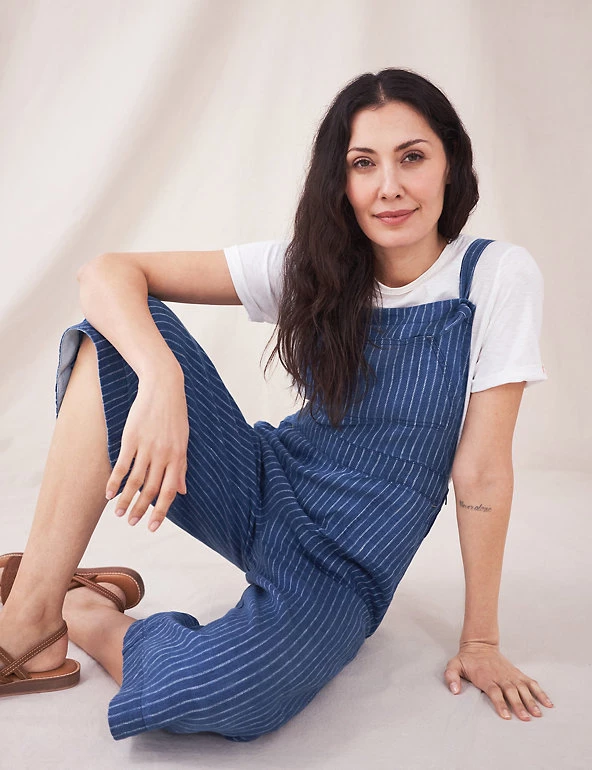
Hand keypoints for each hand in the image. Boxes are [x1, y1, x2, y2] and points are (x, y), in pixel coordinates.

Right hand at [105, 370, 188, 531]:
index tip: (152, 526)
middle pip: (151, 489)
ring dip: (125, 500)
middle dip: (141, 510)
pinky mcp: (131, 438)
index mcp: (179, 456)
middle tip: (132, 523)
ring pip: (135, 481)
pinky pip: (122, 465)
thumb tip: (182, 491)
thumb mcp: (183, 441)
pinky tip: (109, 494)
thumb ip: (181, 467)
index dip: (161, 511)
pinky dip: (115, 482)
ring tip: (119, 514)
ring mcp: (147, 446)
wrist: (163, 387)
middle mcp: (164, 454)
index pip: (169, 491)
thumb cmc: (175, 415)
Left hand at [444, 641, 553, 720]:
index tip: (506, 715)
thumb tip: (454, 690)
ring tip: (538, 713)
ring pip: (523, 688)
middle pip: (511, 692)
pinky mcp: (517, 674)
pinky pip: (531, 683)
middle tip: (526, 718)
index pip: (494, 692)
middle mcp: (500, 677)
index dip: (500, 703)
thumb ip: (451, 676)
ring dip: (531, 701)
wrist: (480, 645)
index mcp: (486, 677)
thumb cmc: (467, 660)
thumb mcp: (454, 665)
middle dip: (519, 705)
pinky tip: (548, 703)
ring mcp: (511, 675)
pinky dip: (540, 692)